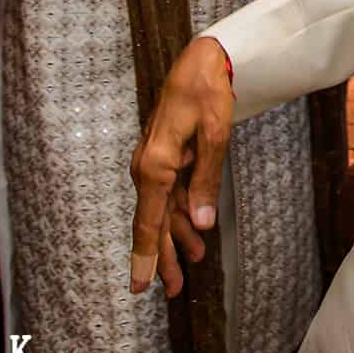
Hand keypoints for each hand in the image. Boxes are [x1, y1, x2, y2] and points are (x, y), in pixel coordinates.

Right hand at [129, 36, 233, 295]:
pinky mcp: (167, 159)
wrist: (201, 61)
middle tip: (174, 291)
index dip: (145, 256)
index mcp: (156, 165)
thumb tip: (202, 222)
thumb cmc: (207, 93)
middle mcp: (149, 168)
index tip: (139, 286)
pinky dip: (183, 216)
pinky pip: (171, 196)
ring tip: (189, 270)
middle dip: (163, 257)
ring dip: (175, 239)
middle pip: (154, 222)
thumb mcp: (214, 135)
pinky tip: (195, 234)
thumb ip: (206, 179)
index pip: (149, 221)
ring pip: (163, 212)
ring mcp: (156, 164)